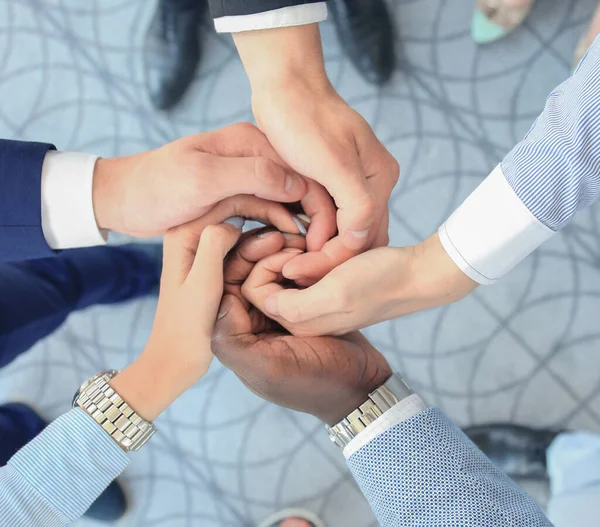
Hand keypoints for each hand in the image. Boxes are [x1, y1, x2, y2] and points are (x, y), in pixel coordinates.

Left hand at [91, 123, 309, 237]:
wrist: (124, 200)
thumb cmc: (156, 187)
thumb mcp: (202, 179)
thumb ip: (251, 175)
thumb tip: (299, 183)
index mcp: (247, 141)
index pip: (298, 169)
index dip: (317, 201)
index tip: (329, 234)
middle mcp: (251, 154)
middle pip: (296, 184)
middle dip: (313, 214)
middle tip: (323, 248)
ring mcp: (243, 175)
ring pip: (284, 199)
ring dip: (297, 222)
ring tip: (311, 251)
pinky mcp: (235, 195)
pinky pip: (266, 208)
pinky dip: (278, 224)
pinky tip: (288, 243)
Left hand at [109, 197, 301, 421]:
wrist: (175, 358)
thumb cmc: (186, 326)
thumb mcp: (202, 283)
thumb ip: (214, 244)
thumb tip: (235, 221)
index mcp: (184, 232)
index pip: (230, 199)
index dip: (265, 205)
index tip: (293, 224)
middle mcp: (192, 233)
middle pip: (239, 208)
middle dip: (272, 217)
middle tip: (300, 237)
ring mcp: (203, 247)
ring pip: (244, 227)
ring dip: (271, 233)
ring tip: (298, 247)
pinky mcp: (213, 261)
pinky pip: (243, 244)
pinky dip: (263, 247)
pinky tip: (286, 255)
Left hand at [234, 25, 398, 283]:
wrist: (285, 86)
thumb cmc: (305, 120)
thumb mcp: (334, 163)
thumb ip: (357, 203)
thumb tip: (363, 241)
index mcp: (380, 177)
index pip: (366, 233)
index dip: (337, 256)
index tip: (305, 271)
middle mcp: (372, 182)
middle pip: (357, 234)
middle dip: (330, 256)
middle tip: (298, 275)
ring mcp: (352, 182)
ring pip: (342, 228)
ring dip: (321, 246)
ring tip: (295, 265)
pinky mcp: (331, 180)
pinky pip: (328, 215)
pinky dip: (315, 230)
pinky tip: (296, 243)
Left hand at [252, 233, 478, 336]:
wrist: (416, 279)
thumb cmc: (379, 284)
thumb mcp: (336, 295)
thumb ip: (294, 305)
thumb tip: (264, 297)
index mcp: (296, 325)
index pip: (253, 292)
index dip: (264, 264)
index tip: (288, 247)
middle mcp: (299, 322)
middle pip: (263, 286)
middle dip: (274, 259)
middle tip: (297, 241)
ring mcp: (312, 311)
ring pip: (281, 279)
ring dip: (291, 257)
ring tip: (312, 244)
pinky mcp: (325, 299)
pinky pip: (300, 278)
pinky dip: (305, 261)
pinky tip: (323, 250)